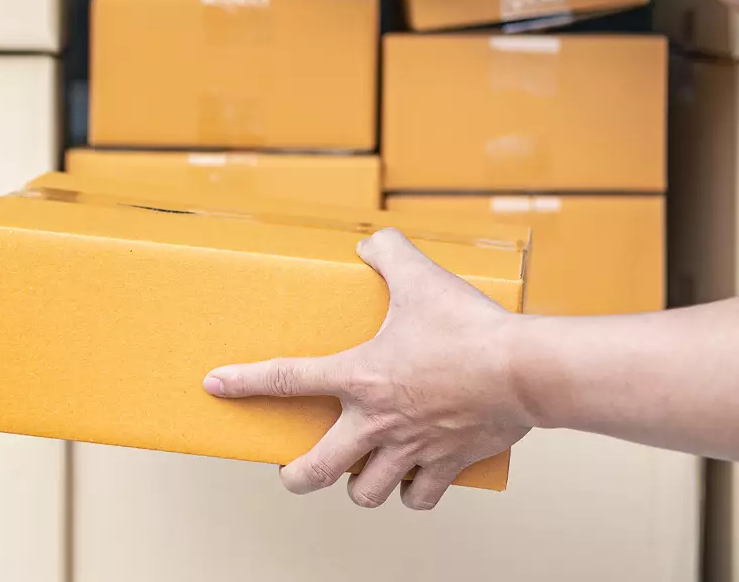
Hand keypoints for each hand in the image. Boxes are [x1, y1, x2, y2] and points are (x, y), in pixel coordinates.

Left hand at [202, 228, 533, 509]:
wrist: (525, 370)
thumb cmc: (472, 326)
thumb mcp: (422, 276)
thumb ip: (390, 253)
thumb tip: (371, 240)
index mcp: (360, 376)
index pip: (286, 378)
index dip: (243, 382)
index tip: (214, 384)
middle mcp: (377, 421)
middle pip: (316, 471)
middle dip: (296, 478)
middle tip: (292, 472)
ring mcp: (411, 449)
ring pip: (366, 493)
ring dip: (359, 486)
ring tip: (360, 472)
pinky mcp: (447, 464)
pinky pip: (420, 498)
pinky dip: (413, 494)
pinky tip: (413, 481)